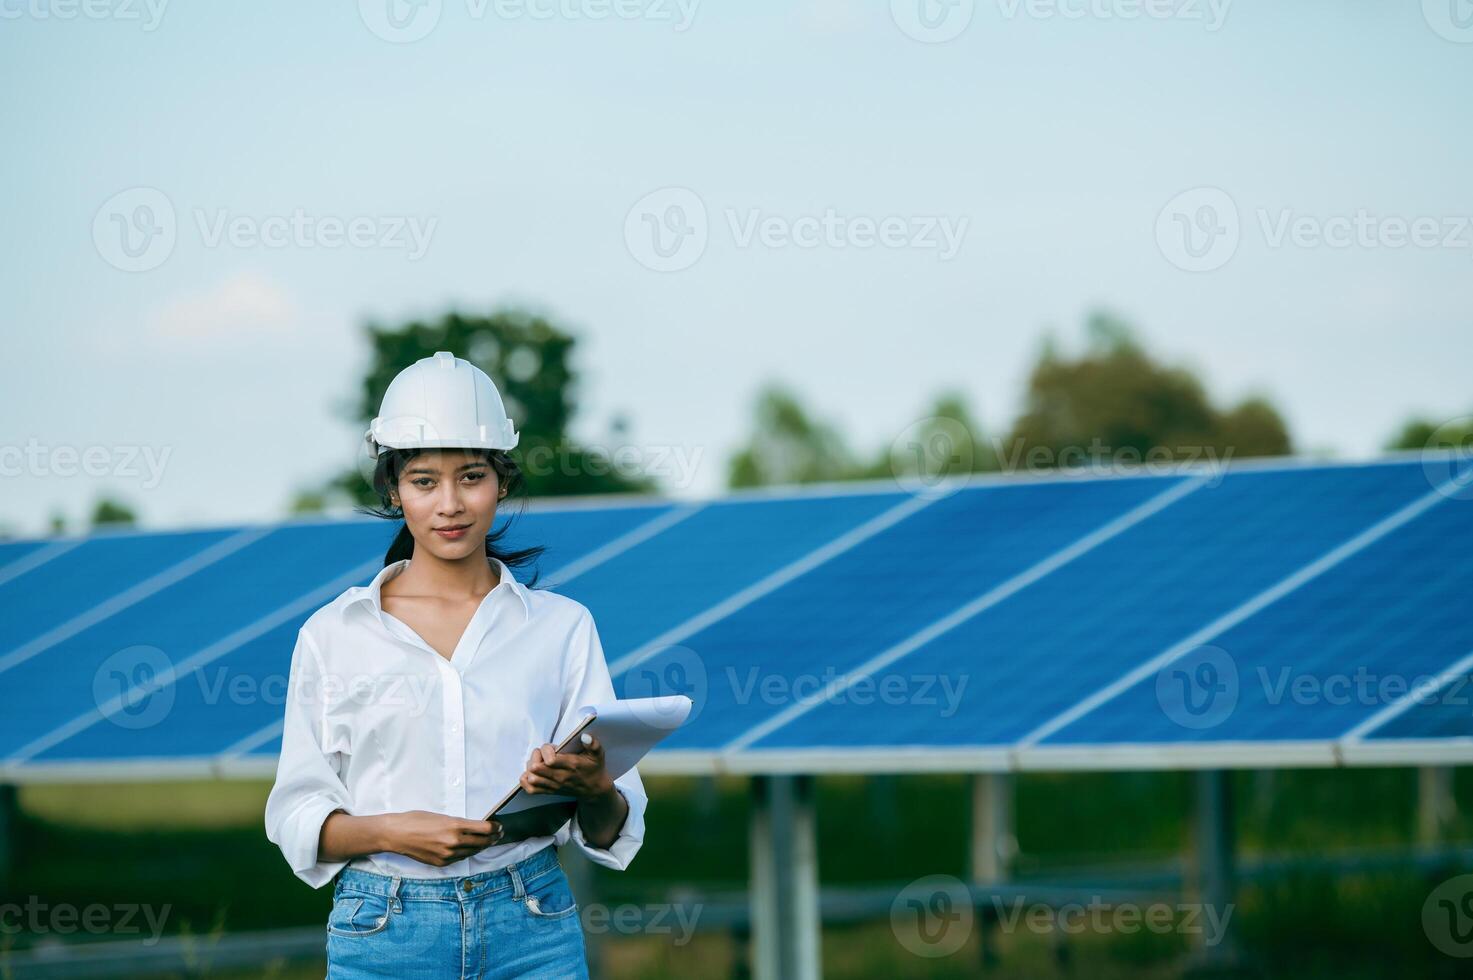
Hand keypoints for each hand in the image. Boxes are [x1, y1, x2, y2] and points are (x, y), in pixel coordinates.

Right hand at [384, 810, 502, 866]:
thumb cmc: (416, 820)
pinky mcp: (441, 863)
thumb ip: (459, 823)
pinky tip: (470, 848)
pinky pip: (460, 858)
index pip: (485, 829)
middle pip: (482, 842)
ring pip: (472, 852)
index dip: (495, 828)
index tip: (499, 826)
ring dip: (481, 847)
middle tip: (498, 834)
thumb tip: (475, 827)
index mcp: (455, 826)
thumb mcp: (442, 816)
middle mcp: (453, 842)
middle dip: (493, 838)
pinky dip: (467, 853)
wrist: (396, 834)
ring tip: (487, 841)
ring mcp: (447, 855)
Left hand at [520, 734, 615, 801]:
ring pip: (532, 778)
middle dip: (536, 756)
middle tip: (542, 753)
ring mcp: (554, 785)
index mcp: (571, 765)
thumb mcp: (597, 754)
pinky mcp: (550, 791)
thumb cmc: (594, 768)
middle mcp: (560, 776)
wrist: (594, 789)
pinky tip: (531, 773)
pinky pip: (531, 789)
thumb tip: (585, 736)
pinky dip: (526, 781)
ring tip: (538, 761)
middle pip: (536, 768)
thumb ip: (593, 744)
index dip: (546, 750)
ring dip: (530, 767)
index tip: (552, 747)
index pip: (550, 760)